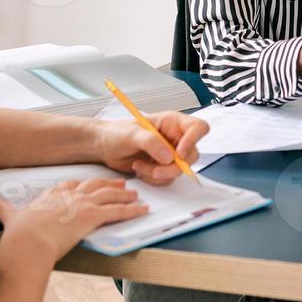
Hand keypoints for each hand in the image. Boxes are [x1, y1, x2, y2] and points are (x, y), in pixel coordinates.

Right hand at [0, 179, 148, 265]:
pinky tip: (143, 209)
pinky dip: (133, 210)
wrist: (28, 245)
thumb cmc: (18, 235)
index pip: (72, 184)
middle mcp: (69, 195)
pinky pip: (119, 211)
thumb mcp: (9, 216)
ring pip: (110, 195)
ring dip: (125, 194)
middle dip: (109, 184)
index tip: (91, 184)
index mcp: (51, 194)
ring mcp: (82, 204)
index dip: (84, 184)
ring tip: (135, 194)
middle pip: (95, 185)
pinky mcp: (93, 216)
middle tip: (121, 183)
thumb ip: (3, 208)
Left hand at [89, 112, 209, 184]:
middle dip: (173, 167)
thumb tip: (169, 157)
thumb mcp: (132, 134)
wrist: (104, 147)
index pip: (198, 128)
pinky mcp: (163, 167)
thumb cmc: (116, 133)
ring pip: (179, 170)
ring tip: (138, 165)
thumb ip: (151, 142)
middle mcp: (176, 138)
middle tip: (155, 170)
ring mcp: (171, 154)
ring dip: (158, 173)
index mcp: (172, 122)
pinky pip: (167, 178)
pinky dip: (153, 178)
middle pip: (191, 155)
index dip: (193, 141)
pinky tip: (139, 169)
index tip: (179, 154)